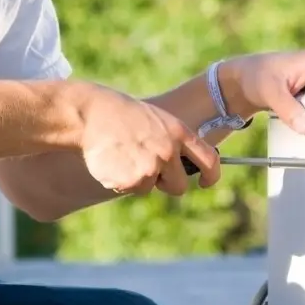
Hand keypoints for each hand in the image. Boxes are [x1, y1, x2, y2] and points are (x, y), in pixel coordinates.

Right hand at [76, 84, 220, 195]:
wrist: (92, 114)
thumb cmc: (124, 116)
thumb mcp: (158, 121)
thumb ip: (174, 142)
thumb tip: (181, 169)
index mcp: (180, 133)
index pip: (209, 160)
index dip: (211, 176)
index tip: (205, 183)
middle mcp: (169, 152)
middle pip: (179, 186)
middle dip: (167, 184)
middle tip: (149, 170)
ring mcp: (151, 167)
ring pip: (150, 188)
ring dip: (138, 179)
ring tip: (124, 155)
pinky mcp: (131, 181)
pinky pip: (130, 190)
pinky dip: (121, 181)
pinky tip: (113, 161)